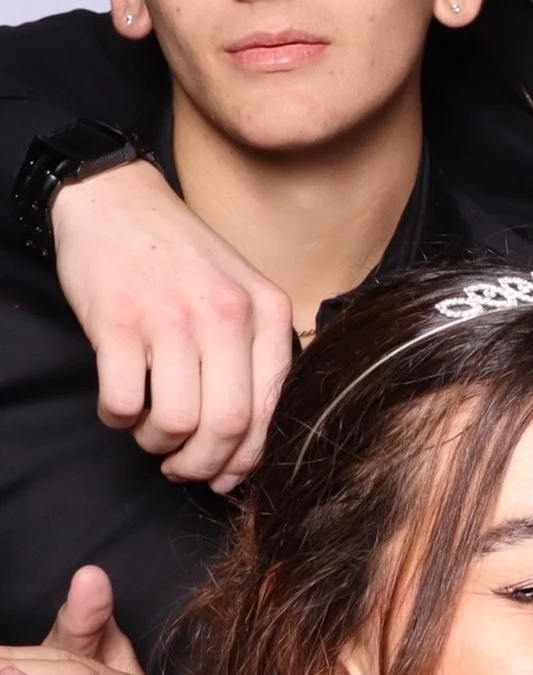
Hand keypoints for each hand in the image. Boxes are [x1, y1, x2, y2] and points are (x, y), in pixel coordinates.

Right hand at [53, 158, 295, 489]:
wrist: (117, 200)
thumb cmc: (182, 258)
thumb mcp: (244, 293)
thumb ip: (259, 355)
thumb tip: (254, 440)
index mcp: (268, 312)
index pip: (272, 411)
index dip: (248, 458)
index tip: (226, 473)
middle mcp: (228, 316)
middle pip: (229, 425)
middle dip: (205, 463)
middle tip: (183, 467)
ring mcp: (172, 319)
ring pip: (178, 422)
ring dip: (159, 443)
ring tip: (151, 433)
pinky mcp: (118, 323)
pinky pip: (124, 402)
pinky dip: (120, 419)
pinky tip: (122, 407)